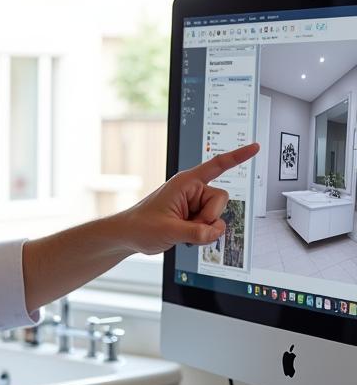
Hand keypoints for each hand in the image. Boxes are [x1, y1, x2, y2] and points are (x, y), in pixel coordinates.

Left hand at [116, 142, 258, 253]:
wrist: (129, 236)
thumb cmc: (141, 225)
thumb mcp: (168, 230)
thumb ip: (196, 232)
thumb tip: (216, 231)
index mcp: (186, 183)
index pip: (217, 165)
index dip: (237, 156)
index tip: (254, 147)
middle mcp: (193, 191)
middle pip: (221, 200)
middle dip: (208, 217)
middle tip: (187, 225)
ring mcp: (194, 205)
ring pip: (218, 216)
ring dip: (204, 228)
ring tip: (181, 230)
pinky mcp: (195, 217)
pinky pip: (211, 226)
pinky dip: (202, 234)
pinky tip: (185, 235)